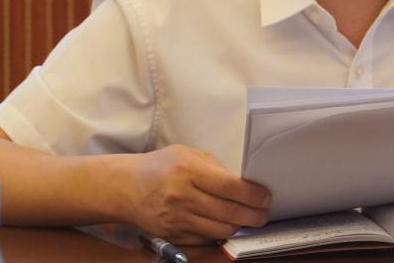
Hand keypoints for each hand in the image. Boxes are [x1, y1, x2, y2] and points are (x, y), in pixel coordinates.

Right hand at [123, 144, 270, 243]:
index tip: (266, 197)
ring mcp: (177, 219)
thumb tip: (244, 185)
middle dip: (253, 215)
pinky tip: (225, 224)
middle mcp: (182, 196)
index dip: (253, 195)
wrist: (127, 187)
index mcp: (188, 170)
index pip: (229, 187)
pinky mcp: (173, 236)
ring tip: (247, 218)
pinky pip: (206, 239)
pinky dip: (220, 234)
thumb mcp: (188, 154)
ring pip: (220, 230)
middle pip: (228, 212)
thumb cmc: (162, 166)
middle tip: (263, 213)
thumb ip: (216, 168)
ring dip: (239, 226)